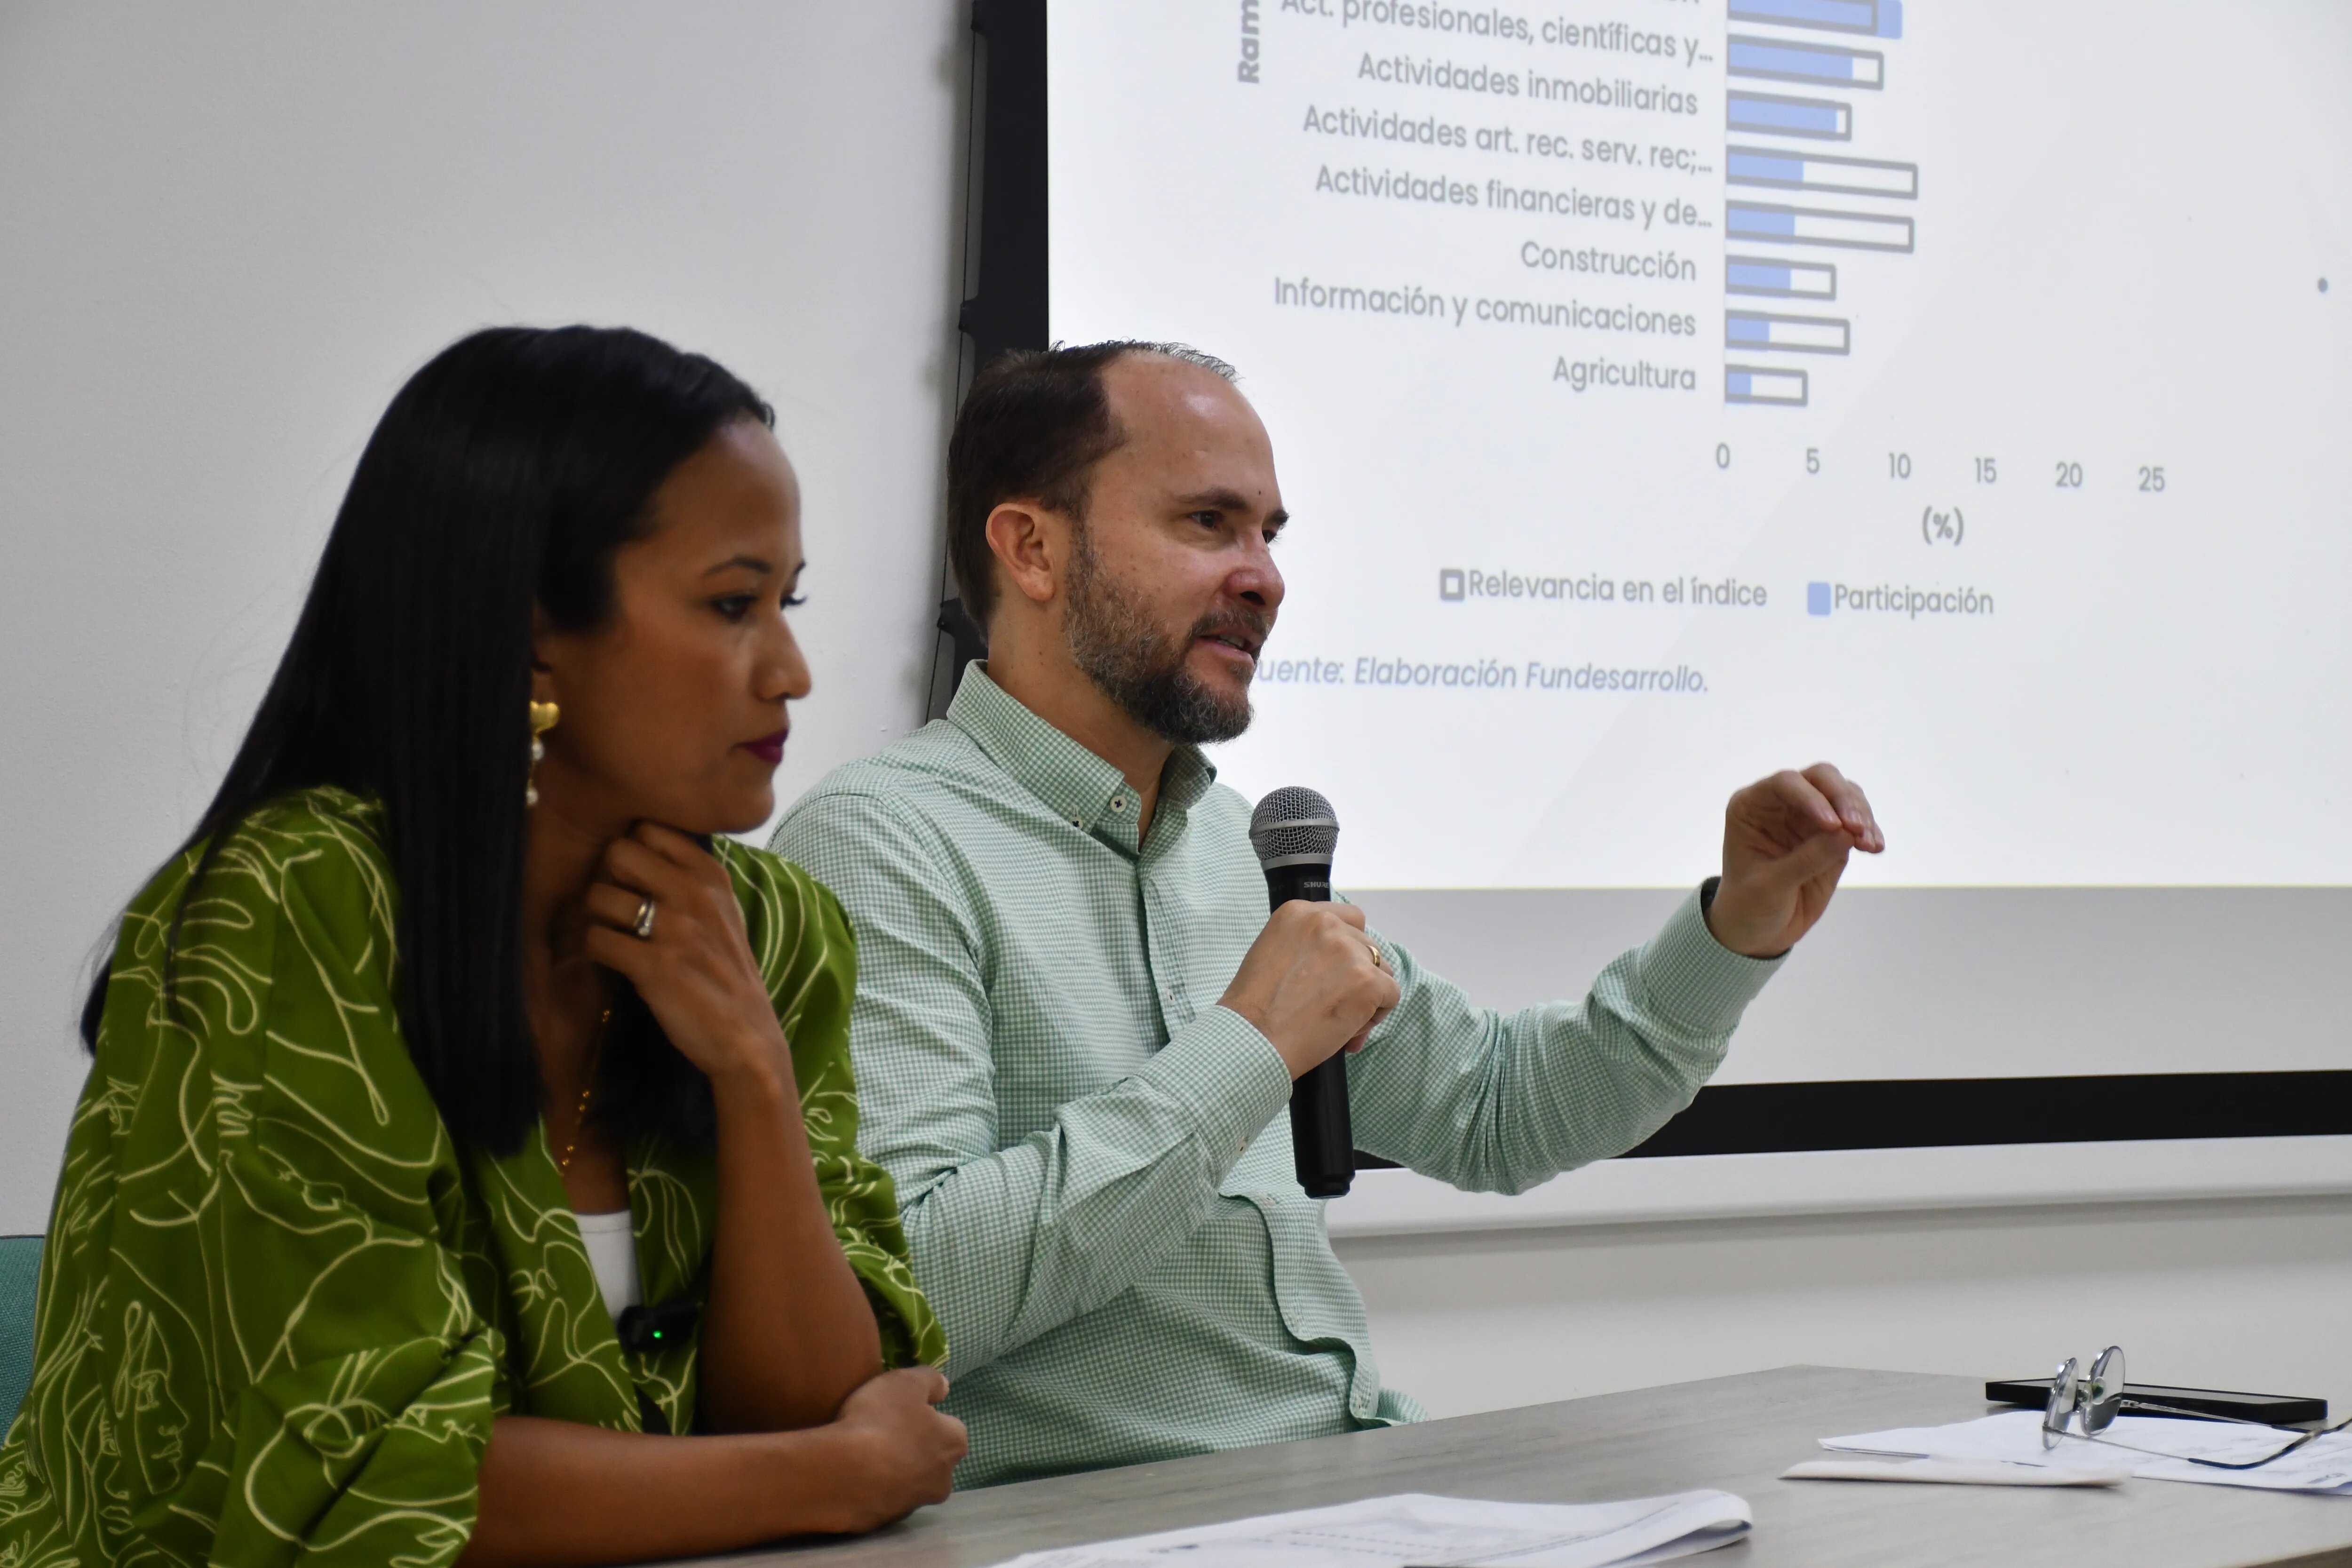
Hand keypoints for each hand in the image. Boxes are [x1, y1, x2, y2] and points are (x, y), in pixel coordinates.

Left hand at [583, 823, 786, 1086]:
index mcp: (712, 876)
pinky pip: (596, 940)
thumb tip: (637, 851)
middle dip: (607, 878)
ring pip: (599, 896)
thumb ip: (689, 880)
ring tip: (611, 935)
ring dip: (595, 918)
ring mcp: (675, 929)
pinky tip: (611, 961)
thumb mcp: (722, 913)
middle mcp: (695, 894)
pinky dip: (595, 951)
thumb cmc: (726, 973)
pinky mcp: (655, 966)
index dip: (631, 850)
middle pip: (619, 852)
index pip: (652, 829)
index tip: (633, 877)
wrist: (745, 1036)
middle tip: (615, 906)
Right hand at [812, 1367, 967, 1532]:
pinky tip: (854, 1475)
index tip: (904, 1412)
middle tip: (884, 1432)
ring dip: (894, 1470)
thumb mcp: (905, 1382)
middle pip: (933, 1459)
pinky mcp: (885, 1521)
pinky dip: (874, 1488)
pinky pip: (883, 1499)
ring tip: (864, 1454)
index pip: (951, 1428)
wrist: (842, 1473)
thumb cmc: (881, 1421)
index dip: (928, 1418)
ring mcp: (914, 1505)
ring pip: (909, 1482)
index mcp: (954, 1444)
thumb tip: (943, 1388)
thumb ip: (929, 1380)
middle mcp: (942, 1480)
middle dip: (915, 1448)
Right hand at [1219, 901, 1400, 1077]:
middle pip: (1366, 946)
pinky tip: (1349, 1030)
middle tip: (1334, 1005)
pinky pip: (1391, 994)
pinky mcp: (1367, 980)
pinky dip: (1376, 1015)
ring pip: (1382, 970)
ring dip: (1368, 996)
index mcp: (1299, 913)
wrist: (1253, 1040)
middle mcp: (1326, 924)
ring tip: (1340, 1021)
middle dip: (1356, 975)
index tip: (1334, 974)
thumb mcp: (1272, 954)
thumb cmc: (1255, 1009)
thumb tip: (1341, 965)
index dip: (1346, 950)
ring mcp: (1349, 950)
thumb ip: (1306, 946)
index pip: (1347, 919)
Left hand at [1705, 763, 1883, 957]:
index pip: (1785, 784)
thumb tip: (1847, 834)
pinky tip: (1875, 847)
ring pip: (1844, 795)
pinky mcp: (1833, 836)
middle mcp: (1781, 804)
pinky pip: (1857, 823)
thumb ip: (1806, 859)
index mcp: (1752, 806)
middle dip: (1844, 798)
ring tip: (1870, 845)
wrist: (1757, 931)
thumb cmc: (1748, 904)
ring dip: (1862, 815)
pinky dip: (1869, 831)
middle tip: (1858, 828)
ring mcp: (1809, 817)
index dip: (1812, 798)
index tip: (1833, 825)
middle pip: (1821, 778)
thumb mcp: (1770, 886)